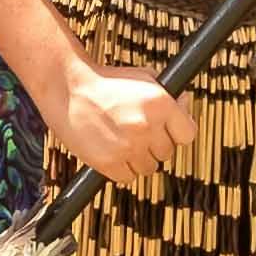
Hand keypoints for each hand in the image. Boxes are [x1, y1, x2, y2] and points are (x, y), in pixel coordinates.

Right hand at [52, 55, 179, 185]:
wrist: (68, 88)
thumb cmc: (105, 82)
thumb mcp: (142, 77)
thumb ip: (168, 94)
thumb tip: (185, 107)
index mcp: (161, 104)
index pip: (187, 135)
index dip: (176, 134)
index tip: (166, 132)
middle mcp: (148, 126)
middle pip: (167, 153)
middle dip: (154, 145)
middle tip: (136, 132)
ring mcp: (129, 147)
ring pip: (148, 168)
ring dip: (138, 158)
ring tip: (121, 140)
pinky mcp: (110, 163)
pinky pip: (127, 177)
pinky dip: (121, 168)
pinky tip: (111, 150)